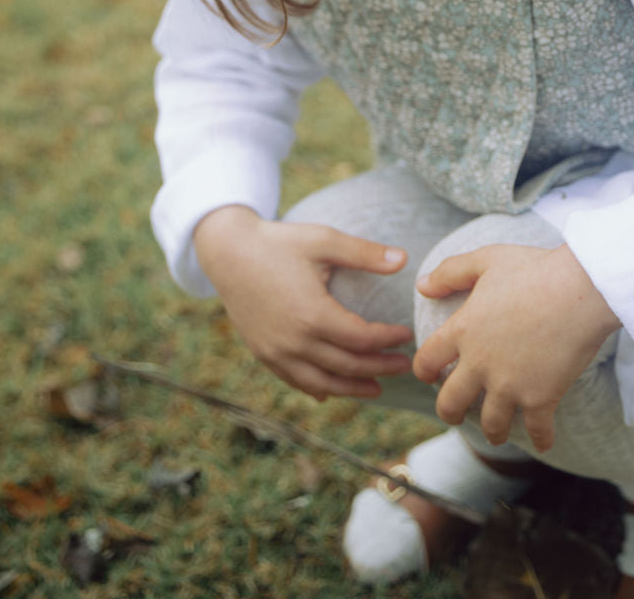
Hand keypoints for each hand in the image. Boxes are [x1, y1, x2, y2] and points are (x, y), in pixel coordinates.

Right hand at [193, 206, 413, 400]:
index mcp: (313, 315)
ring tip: (377, 388)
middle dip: (379, 368)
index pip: (362, 339)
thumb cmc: (279, 242)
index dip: (388, 340)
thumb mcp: (324, 240)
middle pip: (347, 366)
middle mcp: (294, 342)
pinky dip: (317, 389)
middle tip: (405, 366)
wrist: (227, 252)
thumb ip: (364, 253)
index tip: (406, 335)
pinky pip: (295, 381)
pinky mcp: (263, 353)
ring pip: (321, 383)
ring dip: (352, 388)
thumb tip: (404, 259)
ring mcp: (276, 352)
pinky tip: (330, 392)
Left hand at [413, 243, 619, 452]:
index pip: (427, 360)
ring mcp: (510, 385)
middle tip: (456, 413)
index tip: (428, 374)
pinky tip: (544, 441)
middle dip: (450, 412)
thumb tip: (422, 286)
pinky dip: (541, 439)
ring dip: (493, 431)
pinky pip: (537, 430)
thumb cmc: (533, 269)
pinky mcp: (541, 398)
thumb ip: (451, 272)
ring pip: (491, 424)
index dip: (423, 370)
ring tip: (497, 432)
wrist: (580, 289)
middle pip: (450, 403)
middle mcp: (480, 363)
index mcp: (464, 330)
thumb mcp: (486, 260)